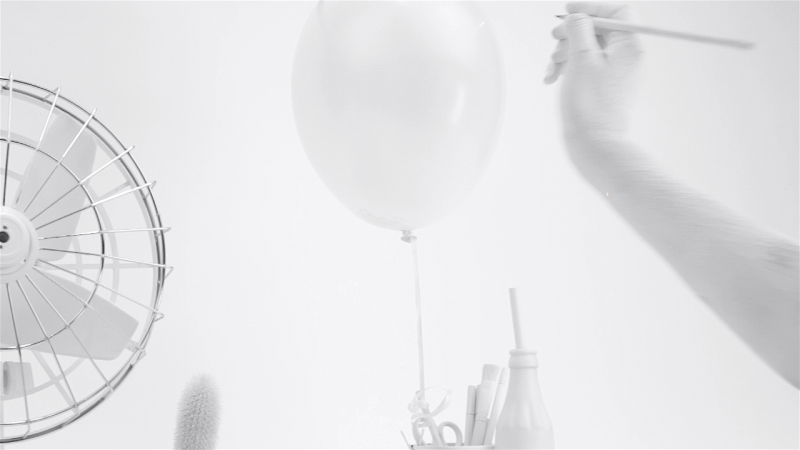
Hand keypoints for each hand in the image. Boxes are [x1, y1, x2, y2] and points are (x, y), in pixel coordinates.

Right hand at [546, 2, 642, 145]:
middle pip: (598, 29)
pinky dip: (568, 67)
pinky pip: (585, 66)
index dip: (591, 7)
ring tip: (553, 67)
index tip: (568, 11)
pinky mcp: (604, 87)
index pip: (616, 11)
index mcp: (630, 46)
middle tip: (556, 41)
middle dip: (572, 34)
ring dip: (565, 52)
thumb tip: (576, 17)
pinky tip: (553, 78)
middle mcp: (627, 58)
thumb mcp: (581, 58)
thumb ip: (579, 28)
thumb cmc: (591, 107)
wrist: (595, 145)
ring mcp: (616, 73)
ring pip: (588, 48)